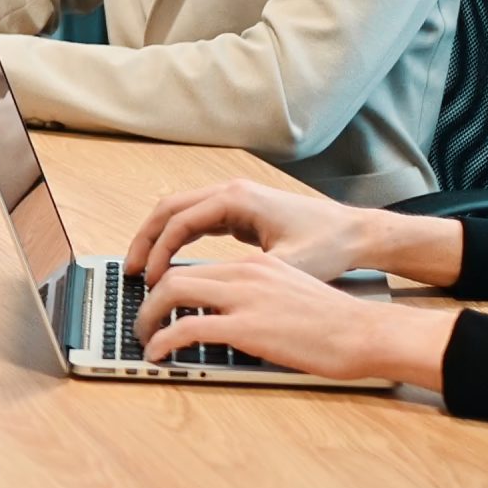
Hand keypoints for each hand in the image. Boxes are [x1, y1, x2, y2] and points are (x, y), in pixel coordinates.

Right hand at [123, 179, 372, 284]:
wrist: (356, 233)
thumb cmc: (328, 245)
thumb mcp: (287, 265)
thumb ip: (244, 276)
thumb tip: (209, 296)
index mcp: (236, 199)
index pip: (178, 221)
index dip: (158, 251)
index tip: (149, 280)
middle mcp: (230, 192)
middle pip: (169, 209)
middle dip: (146, 240)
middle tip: (130, 271)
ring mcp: (233, 199)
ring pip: (179, 213)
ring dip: (158, 239)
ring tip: (144, 269)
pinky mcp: (239, 211)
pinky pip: (195, 221)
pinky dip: (177, 240)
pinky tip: (172, 264)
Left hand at [135, 252, 454, 387]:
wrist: (366, 333)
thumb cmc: (337, 324)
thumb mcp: (292, 296)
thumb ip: (260, 298)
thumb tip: (231, 319)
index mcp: (257, 265)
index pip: (200, 269)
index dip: (171, 287)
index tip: (158, 303)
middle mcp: (245, 273)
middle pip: (177, 276)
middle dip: (150, 299)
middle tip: (141, 320)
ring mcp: (244, 298)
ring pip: (174, 294)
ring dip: (149, 317)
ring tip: (143, 337)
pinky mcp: (246, 326)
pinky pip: (187, 328)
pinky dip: (163, 340)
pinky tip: (157, 353)